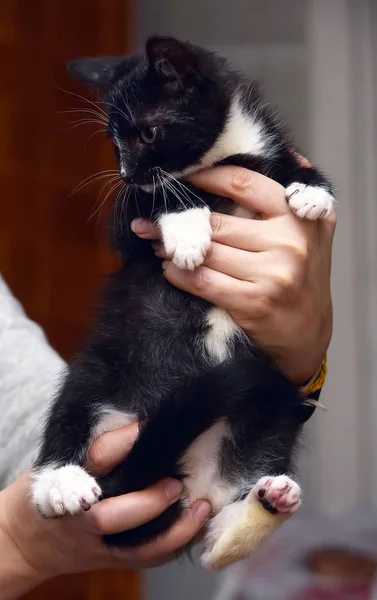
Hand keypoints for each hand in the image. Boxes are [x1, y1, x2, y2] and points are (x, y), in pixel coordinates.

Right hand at [0, 425, 210, 598]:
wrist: (20, 542)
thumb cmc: (42, 492)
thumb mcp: (56, 463)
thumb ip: (93, 448)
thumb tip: (138, 424)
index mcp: (65, 483)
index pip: (97, 459)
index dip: (125, 440)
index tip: (149, 424)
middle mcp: (80, 518)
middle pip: (113, 516)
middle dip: (148, 502)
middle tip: (177, 483)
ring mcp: (95, 545)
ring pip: (135, 547)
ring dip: (173, 530)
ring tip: (201, 508)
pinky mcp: (109, 561)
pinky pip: (144, 559)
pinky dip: (172, 546)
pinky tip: (196, 527)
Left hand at [131, 166, 335, 382]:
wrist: (308, 335)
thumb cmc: (302, 279)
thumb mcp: (312, 232)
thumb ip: (297, 194)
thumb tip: (286, 151)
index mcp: (300, 216)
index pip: (245, 184)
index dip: (208, 177)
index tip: (184, 180)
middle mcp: (290, 242)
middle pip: (218, 222)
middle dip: (181, 220)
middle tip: (156, 218)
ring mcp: (272, 274)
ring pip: (207, 251)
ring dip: (174, 247)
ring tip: (159, 243)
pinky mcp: (253, 302)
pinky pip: (203, 280)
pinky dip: (179, 273)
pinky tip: (170, 268)